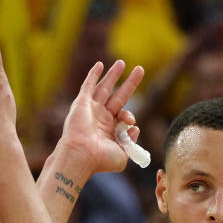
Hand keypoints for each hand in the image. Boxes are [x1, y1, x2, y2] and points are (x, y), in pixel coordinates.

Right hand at [56, 60, 143, 175]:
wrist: (82, 155)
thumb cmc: (100, 159)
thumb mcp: (123, 154)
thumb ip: (131, 142)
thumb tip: (135, 128)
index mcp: (108, 130)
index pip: (124, 116)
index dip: (130, 117)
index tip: (130, 123)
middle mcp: (99, 119)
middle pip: (118, 96)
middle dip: (129, 83)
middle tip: (140, 69)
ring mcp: (90, 110)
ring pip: (104, 88)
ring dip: (113, 75)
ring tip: (122, 62)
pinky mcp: (81, 103)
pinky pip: (88, 86)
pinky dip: (93, 75)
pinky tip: (100, 65)